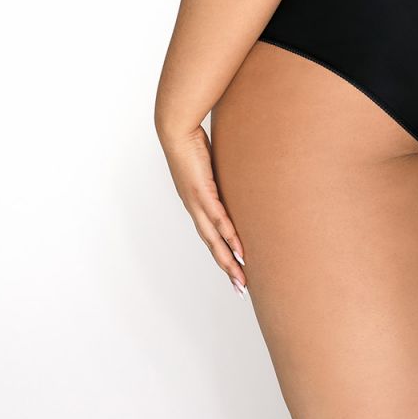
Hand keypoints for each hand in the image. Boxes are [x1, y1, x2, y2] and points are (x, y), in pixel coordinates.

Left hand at [157, 123, 247, 299]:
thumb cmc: (192, 141)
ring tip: (240, 278)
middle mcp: (194, 208)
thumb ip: (220, 171)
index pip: (210, 234)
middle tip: (240, 288)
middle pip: (212, 245)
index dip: (221, 252)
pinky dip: (228, 236)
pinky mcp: (202, 192)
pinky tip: (238, 249)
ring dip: (228, 260)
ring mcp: (197, 202)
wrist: (177, 130)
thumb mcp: (210, 162)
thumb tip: (234, 170)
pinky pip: (218, 219)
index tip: (233, 268)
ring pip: (214, 239)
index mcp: (195, 202)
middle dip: (226, 267)